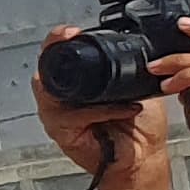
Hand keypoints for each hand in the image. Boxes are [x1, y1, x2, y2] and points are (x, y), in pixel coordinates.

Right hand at [33, 27, 166, 189]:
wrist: (145, 158)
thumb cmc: (141, 128)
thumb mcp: (138, 87)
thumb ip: (129, 68)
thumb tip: (133, 44)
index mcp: (79, 84)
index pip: (59, 57)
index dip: (57, 41)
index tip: (70, 32)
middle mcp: (63, 98)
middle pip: (44, 70)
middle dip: (54, 52)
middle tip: (69, 39)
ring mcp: (57, 115)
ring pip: (49, 92)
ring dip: (78, 86)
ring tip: (109, 88)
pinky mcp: (61, 132)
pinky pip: (73, 116)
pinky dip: (99, 112)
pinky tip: (122, 110)